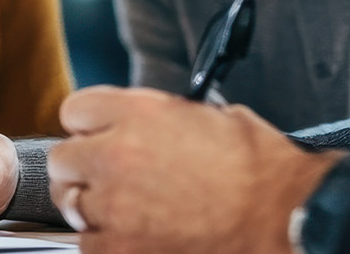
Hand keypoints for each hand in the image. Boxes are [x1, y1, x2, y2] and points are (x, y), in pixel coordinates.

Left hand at [48, 86, 341, 253]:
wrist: (286, 217)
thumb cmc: (260, 170)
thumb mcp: (208, 115)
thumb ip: (159, 116)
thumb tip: (141, 124)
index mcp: (137, 112)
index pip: (74, 110)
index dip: (89, 127)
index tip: (98, 137)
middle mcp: (116, 154)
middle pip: (63, 159)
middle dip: (83, 168)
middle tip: (109, 179)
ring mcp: (114, 204)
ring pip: (70, 203)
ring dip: (92, 207)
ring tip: (126, 212)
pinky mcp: (120, 248)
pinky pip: (86, 245)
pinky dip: (104, 243)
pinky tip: (132, 239)